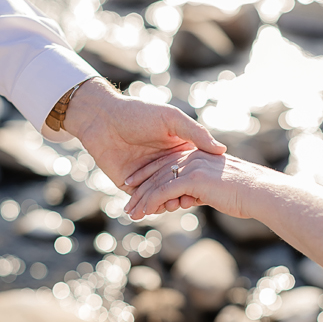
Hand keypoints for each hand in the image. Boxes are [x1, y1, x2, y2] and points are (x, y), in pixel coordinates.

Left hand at [63, 79, 226, 207]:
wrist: (101, 118)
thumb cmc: (138, 113)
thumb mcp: (172, 118)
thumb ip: (196, 133)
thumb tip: (221, 150)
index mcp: (179, 149)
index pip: (194, 171)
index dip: (200, 182)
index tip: (205, 189)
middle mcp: (165, 163)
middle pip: (180, 187)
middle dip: (184, 196)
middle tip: (187, 202)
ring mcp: (148, 175)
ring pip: (163, 196)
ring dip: (167, 203)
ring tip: (171, 206)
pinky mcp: (130, 184)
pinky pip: (144, 199)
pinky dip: (151, 206)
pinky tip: (155, 208)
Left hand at [125, 149, 322, 291]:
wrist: (260, 191)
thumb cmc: (247, 191)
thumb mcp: (220, 187)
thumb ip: (202, 187)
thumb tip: (190, 197)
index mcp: (198, 155)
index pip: (167, 166)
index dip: (150, 179)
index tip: (137, 194)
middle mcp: (192, 157)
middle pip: (157, 172)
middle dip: (140, 190)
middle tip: (128, 208)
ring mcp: (191, 166)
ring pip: (157, 182)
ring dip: (141, 199)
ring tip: (130, 214)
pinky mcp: (191, 178)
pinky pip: (163, 190)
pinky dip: (150, 202)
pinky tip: (142, 213)